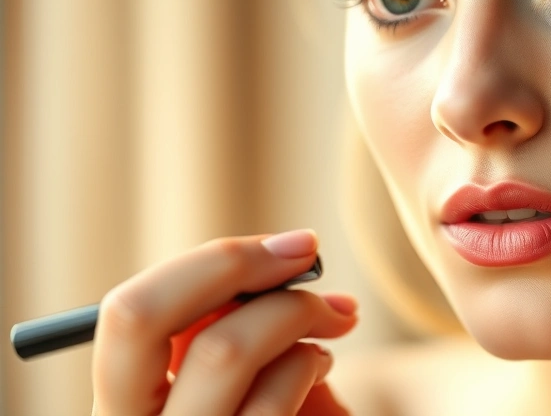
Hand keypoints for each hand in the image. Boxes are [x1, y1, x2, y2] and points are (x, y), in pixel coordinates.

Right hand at [91, 229, 356, 415]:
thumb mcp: (240, 384)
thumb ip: (226, 334)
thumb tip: (264, 261)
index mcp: (125, 408)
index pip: (130, 314)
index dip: (211, 263)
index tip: (292, 247)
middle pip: (142, 317)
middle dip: (235, 268)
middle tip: (309, 255)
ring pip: (223, 348)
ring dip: (297, 317)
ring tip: (330, 326)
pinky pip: (275, 395)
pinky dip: (311, 363)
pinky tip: (320, 368)